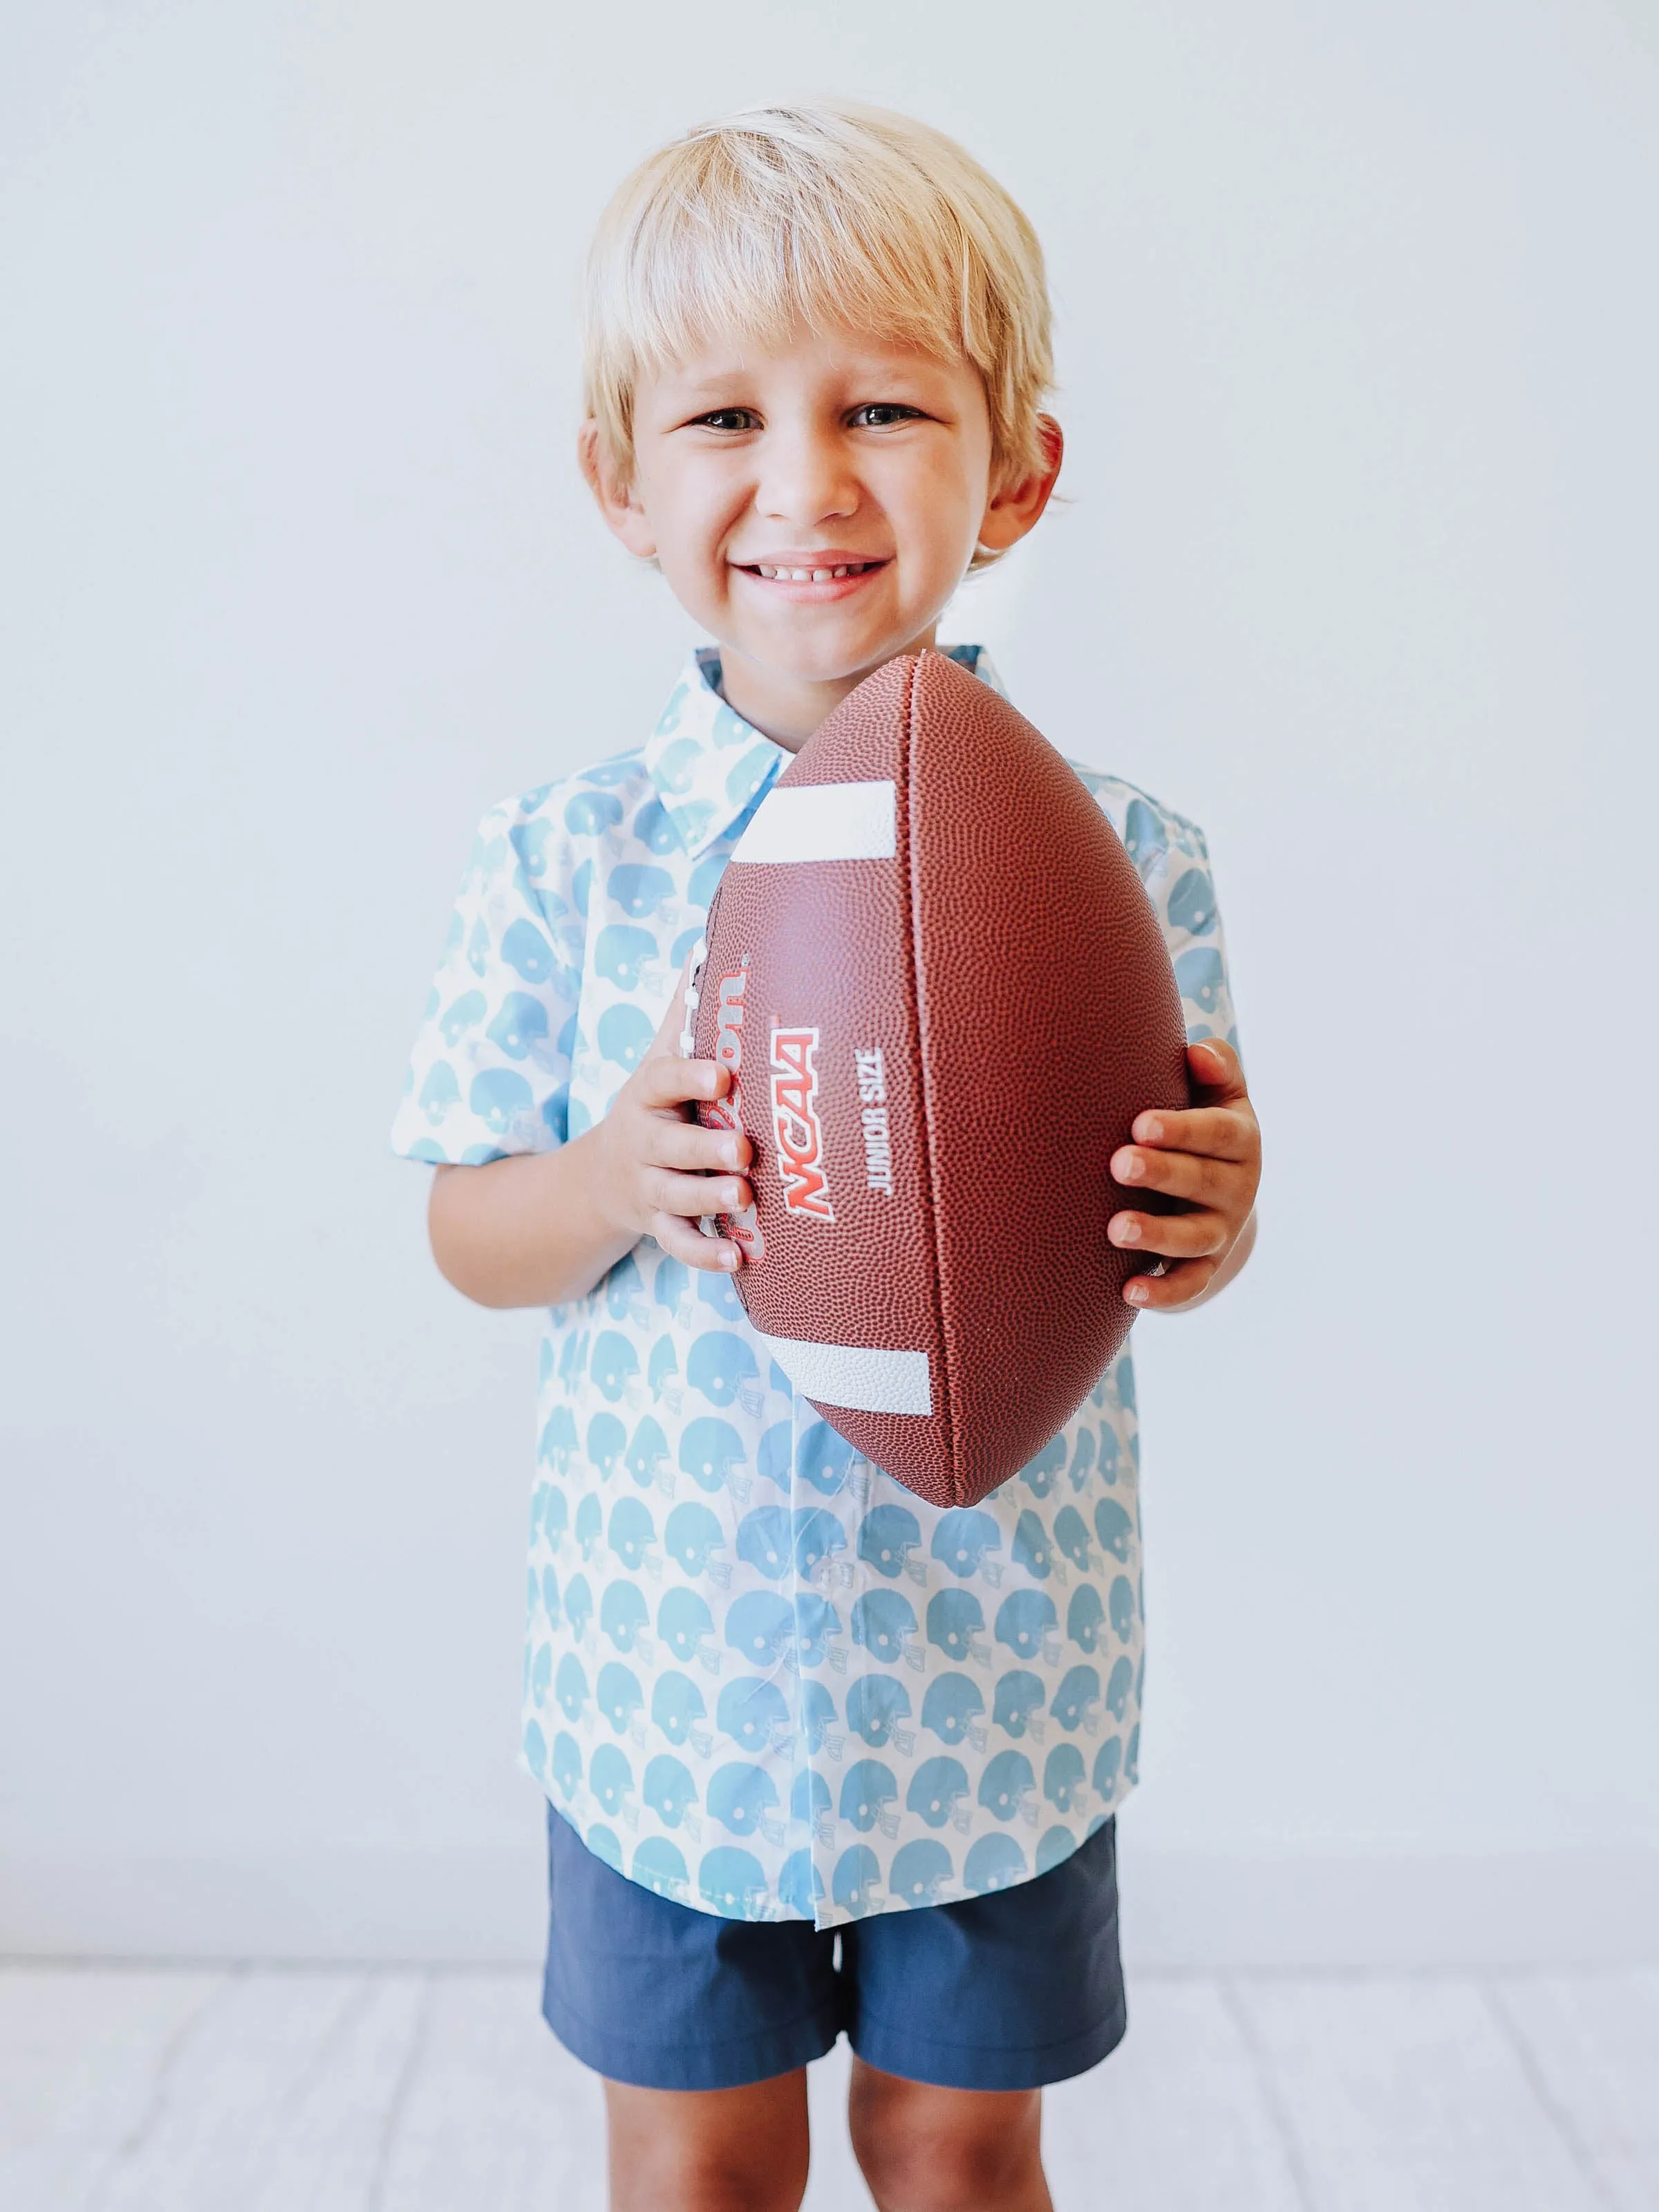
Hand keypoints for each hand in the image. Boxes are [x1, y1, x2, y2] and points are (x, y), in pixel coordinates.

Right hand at [591, 954, 753, 1272]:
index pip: (663, 1080)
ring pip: (674, 1197)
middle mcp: (645, 1142)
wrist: (605, 1175)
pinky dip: (706, 1256)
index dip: (689, 1076)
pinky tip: (740, 1260)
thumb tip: (710, 937)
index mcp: (648, 1095)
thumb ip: (688, 1009)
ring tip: (743, 1197)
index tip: (722, 1074)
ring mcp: (649, 1188)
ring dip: (708, 1200)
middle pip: (669, 1146)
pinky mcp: (659, 1226)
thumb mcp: (660, 1056)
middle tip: (742, 1148)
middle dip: (704, 1148)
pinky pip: (678, 1246)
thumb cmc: (657, 1104)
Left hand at [1108, 1037, 1259, 1309]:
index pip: (1218, 1133)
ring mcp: (1221, 1230)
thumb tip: (1197, 1052)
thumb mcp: (1217, 1094)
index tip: (1141, 1124)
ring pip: (1195, 1237)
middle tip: (1119, 1163)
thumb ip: (1214, 1068)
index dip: (1182, 1129)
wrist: (1215, 1191)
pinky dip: (1164, 1292)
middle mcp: (1237, 1187)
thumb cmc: (1199, 1126)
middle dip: (1162, 1172)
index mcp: (1239, 1138)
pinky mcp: (1204, 1267)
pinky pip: (1189, 1284)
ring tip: (1117, 1229)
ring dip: (1157, 1234)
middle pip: (1202, 1181)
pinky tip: (1129, 1291)